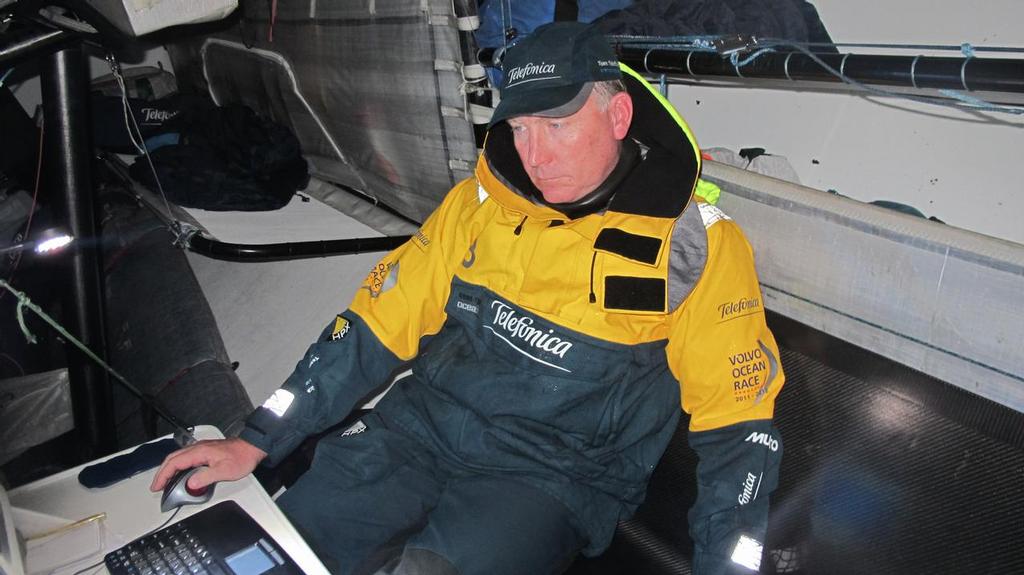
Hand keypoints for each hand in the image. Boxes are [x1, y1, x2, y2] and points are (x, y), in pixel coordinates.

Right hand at [149, 438, 266, 492]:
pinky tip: (179, 475)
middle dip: (162, 473)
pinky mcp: (205, 451)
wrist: (252, 448)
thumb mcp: (224, 471)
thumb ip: (206, 477)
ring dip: (169, 469)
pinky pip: (186, 458)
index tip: (157, 486)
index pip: (174, 462)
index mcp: (199, 452)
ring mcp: (201, 449)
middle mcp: (198, 448)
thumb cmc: (241, 457)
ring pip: (178, 458)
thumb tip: (191, 484)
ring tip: (165, 483)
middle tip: (157, 486)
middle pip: (172, 458)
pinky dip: (178, 467)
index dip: (163, 475)